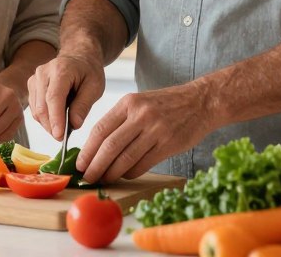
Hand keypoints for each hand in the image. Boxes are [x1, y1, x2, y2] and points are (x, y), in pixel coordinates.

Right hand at [28, 53, 104, 140]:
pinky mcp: (31, 86)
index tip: (60, 136)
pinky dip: (44, 119)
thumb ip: (84, 105)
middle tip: (63, 138)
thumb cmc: (88, 71)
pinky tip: (56, 120)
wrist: (78, 56)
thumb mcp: (95, 86)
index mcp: (61, 69)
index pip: (54, 97)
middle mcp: (43, 73)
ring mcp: (34, 79)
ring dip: (47, 124)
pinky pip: (34, 108)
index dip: (55, 119)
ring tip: (62, 128)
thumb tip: (74, 124)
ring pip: (36, 110)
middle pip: (42, 106)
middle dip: (51, 126)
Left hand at [77, 82, 210, 183]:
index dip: (87, 150)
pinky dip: (129, 173)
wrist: (201, 102)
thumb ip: (120, 120)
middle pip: (109, 146)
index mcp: (129, 103)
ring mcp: (155, 130)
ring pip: (125, 159)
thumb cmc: (166, 104)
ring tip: (103, 180)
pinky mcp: (168, 145)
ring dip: (111, 173)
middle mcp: (140, 115)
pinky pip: (142, 165)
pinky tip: (125, 175)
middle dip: (94, 166)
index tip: (79, 163)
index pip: (100, 129)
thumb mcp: (139, 102)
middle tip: (87, 177)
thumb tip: (96, 147)